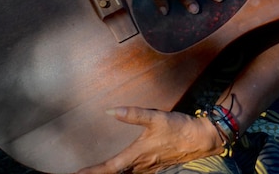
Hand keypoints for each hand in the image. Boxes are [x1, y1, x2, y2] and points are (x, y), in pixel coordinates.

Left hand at [76, 106, 221, 173]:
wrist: (201, 139)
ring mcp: (149, 167)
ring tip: (98, 171)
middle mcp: (141, 165)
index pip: (110, 168)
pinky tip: (123, 167)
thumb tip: (110, 111)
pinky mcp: (156, 164)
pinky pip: (134, 172)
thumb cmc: (178, 128)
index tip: (77, 173)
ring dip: (112, 173)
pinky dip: (124, 172)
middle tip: (83, 172)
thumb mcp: (156, 118)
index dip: (93, 171)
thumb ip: (133, 114)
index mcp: (137, 155)